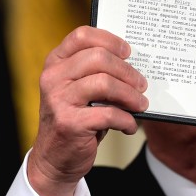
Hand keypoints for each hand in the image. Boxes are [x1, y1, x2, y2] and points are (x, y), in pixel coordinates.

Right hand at [26, 26, 147, 195]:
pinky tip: (130, 126)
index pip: (82, 36)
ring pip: (105, 83)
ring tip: (141, 104)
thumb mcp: (79, 90)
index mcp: (55, 63)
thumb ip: (96, 72)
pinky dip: (126, 120)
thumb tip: (136, 64)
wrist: (54, 159)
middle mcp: (53, 78)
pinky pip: (108, 114)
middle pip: (99, 58)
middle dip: (127, 71)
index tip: (128, 52)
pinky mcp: (69, 123)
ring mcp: (58, 100)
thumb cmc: (76, 118)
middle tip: (142, 85)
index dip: (109, 40)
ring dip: (130, 95)